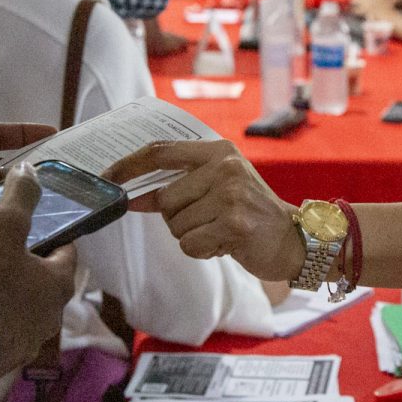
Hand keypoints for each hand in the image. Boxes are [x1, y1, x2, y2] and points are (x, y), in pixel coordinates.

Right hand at [0, 164, 77, 376]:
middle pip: (46, 281)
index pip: (68, 250)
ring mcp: (28, 341)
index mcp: (60, 283)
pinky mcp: (2, 359)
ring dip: (11, 292)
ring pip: (25, 307)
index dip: (55, 234)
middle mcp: (52, 315)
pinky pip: (1, 329)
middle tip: (4, 247)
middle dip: (29, 264)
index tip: (37, 223)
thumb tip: (32, 168)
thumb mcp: (2, 228)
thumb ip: (19, 197)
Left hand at [106, 140, 303, 282]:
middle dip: (177, 218)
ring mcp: (231, 195)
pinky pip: (190, 244)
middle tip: (206, 220)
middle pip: (164, 198)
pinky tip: (225, 244)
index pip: (161, 151)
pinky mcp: (234, 224)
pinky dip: (202, 251)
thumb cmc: (250, 214)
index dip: (129, 164)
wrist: (294, 239)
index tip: (107, 176)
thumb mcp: (220, 186)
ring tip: (220, 231)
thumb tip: (132, 196)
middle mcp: (225, 167)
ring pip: (176, 225)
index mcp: (219, 151)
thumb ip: (181, 185)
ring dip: (192, 236)